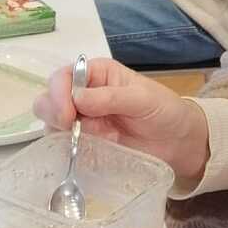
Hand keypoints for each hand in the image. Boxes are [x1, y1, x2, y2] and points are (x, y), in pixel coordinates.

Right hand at [33, 57, 209, 179]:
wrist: (178, 143)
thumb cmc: (165, 111)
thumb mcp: (143, 99)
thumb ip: (111, 97)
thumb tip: (77, 99)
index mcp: (97, 74)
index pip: (64, 76)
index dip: (59, 93)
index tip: (67, 114)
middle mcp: (84, 95)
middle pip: (49, 98)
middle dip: (52, 112)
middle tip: (68, 127)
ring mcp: (83, 122)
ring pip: (51, 124)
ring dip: (57, 132)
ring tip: (77, 141)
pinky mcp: (87, 145)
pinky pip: (64, 147)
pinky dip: (65, 150)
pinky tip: (78, 153)